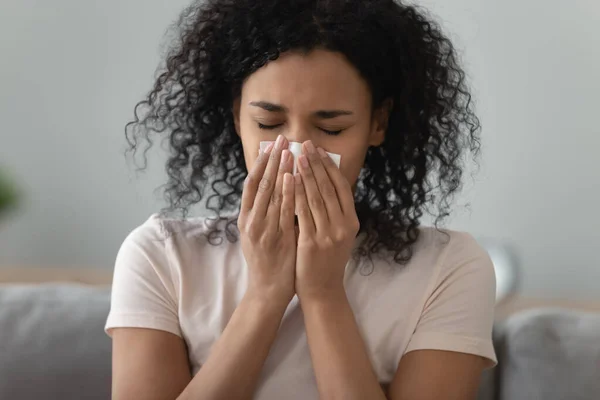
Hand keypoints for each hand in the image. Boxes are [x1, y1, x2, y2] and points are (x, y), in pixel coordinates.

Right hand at [238, 135, 296, 306]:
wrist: (268, 290)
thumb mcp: (257, 234)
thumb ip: (262, 212)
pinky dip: (288, 193)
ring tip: (289, 151)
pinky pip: (284, 211)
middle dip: (272, 159)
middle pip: (260, 183)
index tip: (270, 145)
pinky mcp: (277, 238)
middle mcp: (251, 221)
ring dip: (281, 170)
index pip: (251, 183)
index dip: (260, 163)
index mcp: (245, 218)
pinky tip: (294, 178)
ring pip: (271, 194)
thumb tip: (273, 187)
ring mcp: (263, 229)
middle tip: (281, 139)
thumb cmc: (266, 261)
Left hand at [294, 140, 359, 300]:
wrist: (322, 290)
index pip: (341, 187)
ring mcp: (329, 234)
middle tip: (305, 145)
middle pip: (328, 187)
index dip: (329, 166)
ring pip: (315, 197)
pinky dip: (295, 194)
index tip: (318, 149)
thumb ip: (333, 211)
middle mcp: (343, 226)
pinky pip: (302, 213)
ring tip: (296, 156)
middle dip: (316, 164)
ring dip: (305, 174)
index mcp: (351, 221)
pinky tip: (288, 180)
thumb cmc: (327, 260)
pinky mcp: (312, 243)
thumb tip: (322, 181)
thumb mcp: (338, 234)